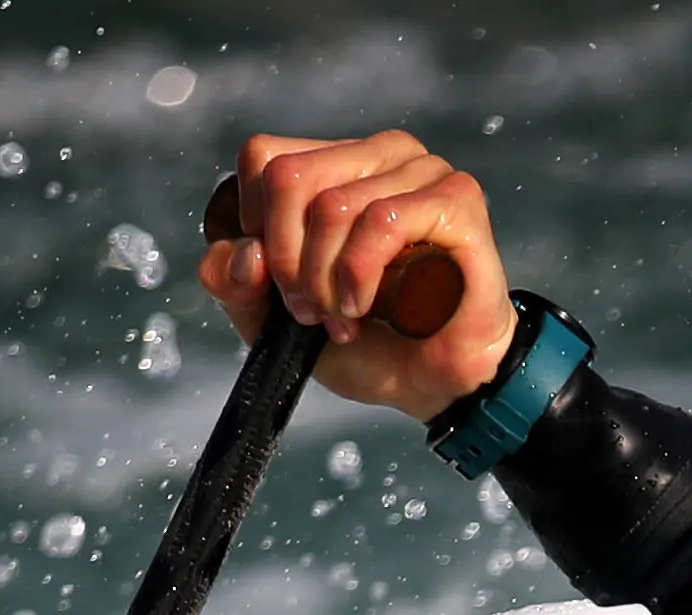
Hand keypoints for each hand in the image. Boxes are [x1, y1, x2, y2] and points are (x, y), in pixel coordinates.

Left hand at [196, 129, 518, 420]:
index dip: (257, 226)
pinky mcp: (456, 199)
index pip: (264, 157)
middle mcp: (381, 154)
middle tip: (311, 312)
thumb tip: (243, 253)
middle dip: (289, 262)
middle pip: (290, 178)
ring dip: (326, 282)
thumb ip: (234, 285)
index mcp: (337, 163)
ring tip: (345, 319)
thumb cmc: (368, 343)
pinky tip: (366, 307)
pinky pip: (382, 220)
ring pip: (332, 206)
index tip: (281, 281)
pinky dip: (360, 274)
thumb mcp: (277, 320)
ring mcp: (422, 170)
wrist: (434, 383)